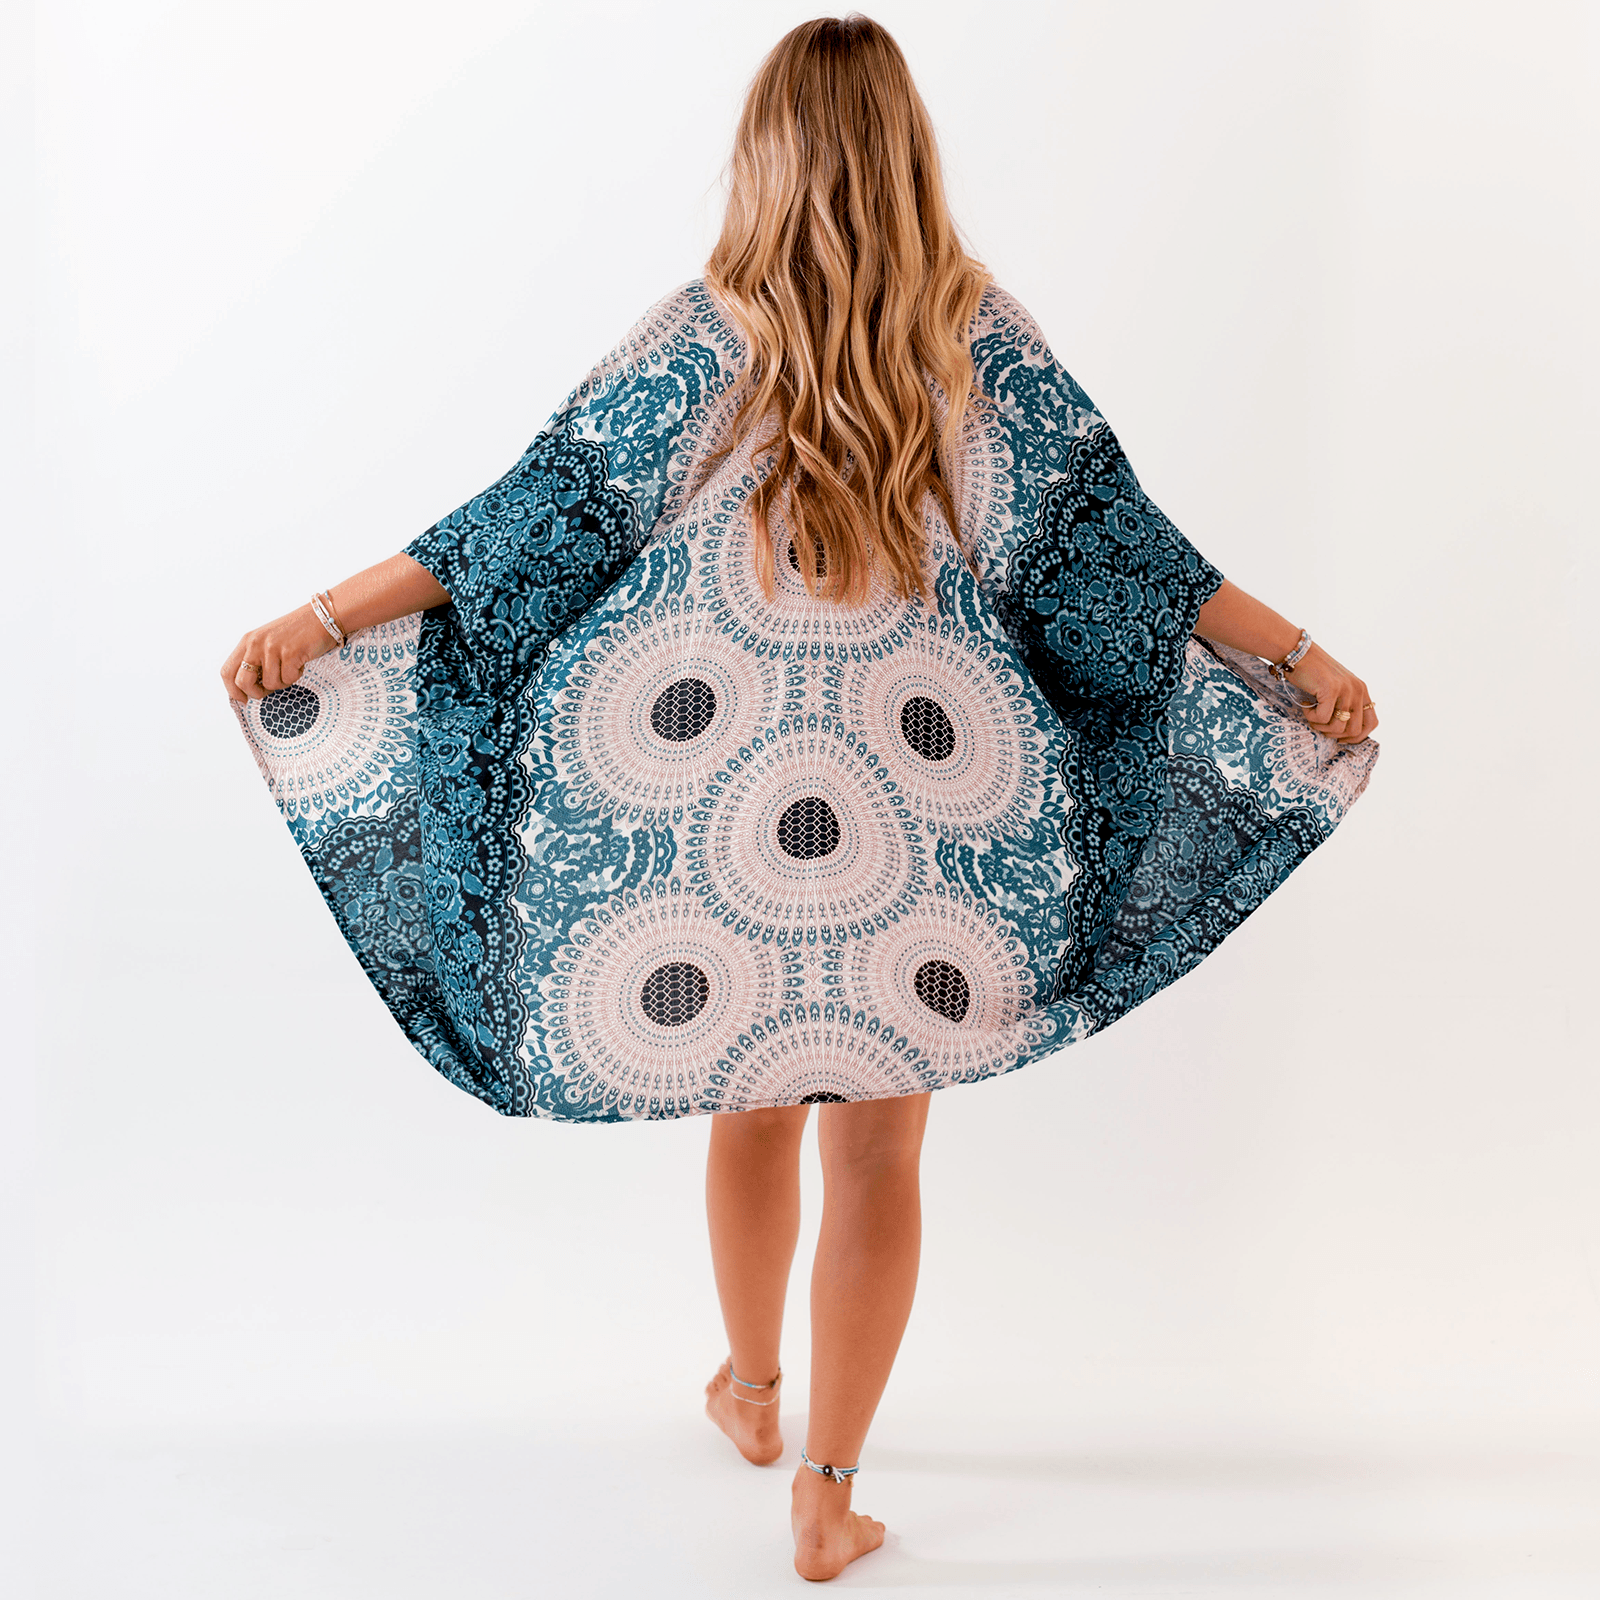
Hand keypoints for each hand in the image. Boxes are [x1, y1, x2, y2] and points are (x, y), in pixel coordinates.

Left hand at [221, 604, 337, 703]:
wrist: (321, 617)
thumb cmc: (296, 632)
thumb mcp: (267, 641)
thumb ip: (256, 659)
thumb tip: (250, 688)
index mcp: (247, 641)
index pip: (227, 671)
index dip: (233, 690)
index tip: (244, 699)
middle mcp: (255, 644)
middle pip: (242, 682)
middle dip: (256, 693)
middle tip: (267, 693)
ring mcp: (272, 648)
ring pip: (269, 684)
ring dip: (283, 682)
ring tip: (291, 668)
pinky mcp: (290, 653)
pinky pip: (288, 679)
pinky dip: (296, 676)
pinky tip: (301, 663)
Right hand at [1285, 642, 1377, 743]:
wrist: (1298, 653)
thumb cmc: (1312, 673)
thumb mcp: (1336, 689)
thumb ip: (1344, 704)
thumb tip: (1342, 732)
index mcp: (1362, 691)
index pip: (1372, 723)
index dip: (1357, 737)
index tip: (1340, 738)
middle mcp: (1358, 690)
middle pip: (1355, 730)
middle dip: (1335, 735)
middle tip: (1320, 725)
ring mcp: (1346, 690)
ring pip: (1338, 727)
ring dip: (1321, 727)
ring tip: (1311, 715)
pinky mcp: (1331, 690)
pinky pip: (1322, 718)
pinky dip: (1310, 716)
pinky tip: (1304, 704)